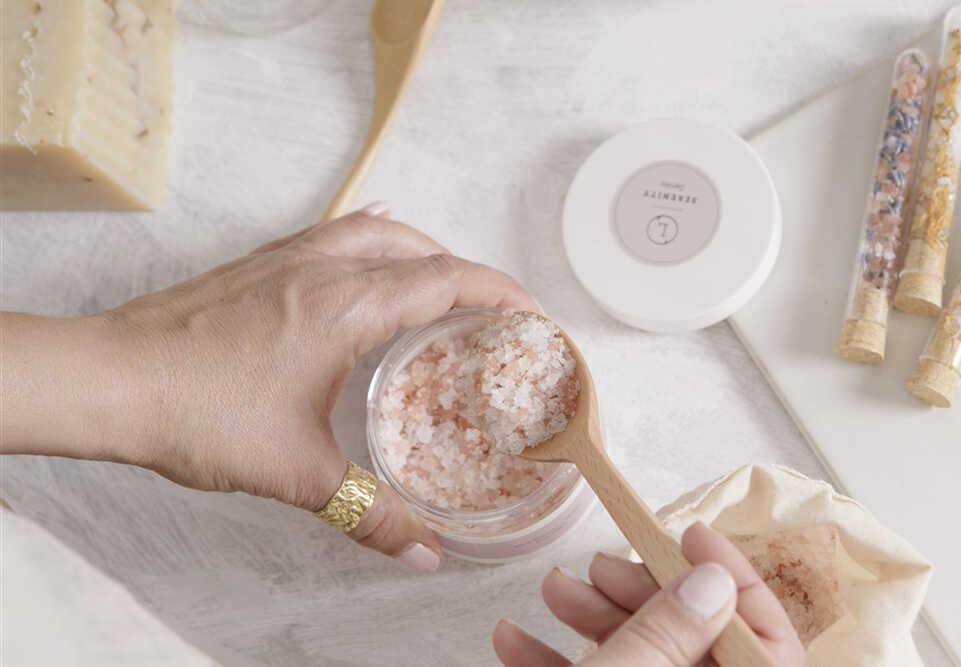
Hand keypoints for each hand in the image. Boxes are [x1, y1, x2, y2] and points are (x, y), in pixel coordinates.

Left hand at [3, 203, 537, 571]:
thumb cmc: (199, 412)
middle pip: (421, 250)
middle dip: (470, 274)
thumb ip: (367, 512)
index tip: (531, 313)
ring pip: (377, 233)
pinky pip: (334, 232)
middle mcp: (325, 268)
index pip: (446, 279)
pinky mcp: (259, 264)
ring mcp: (289, 259)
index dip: (499, 291)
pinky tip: (371, 245)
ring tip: (444, 281)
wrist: (112, 380)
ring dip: (423, 250)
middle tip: (494, 311)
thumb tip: (422, 551)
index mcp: (347, 307)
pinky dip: (371, 237)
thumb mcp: (297, 471)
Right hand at [493, 522, 805, 665]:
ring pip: (641, 656)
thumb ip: (670, 632)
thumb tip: (713, 578)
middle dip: (639, 591)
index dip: (734, 578)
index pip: (768, 640)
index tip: (686, 533)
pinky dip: (555, 660)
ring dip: (591, 617)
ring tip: (552, 588)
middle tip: (600, 565)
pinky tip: (514, 639)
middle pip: (693, 638)